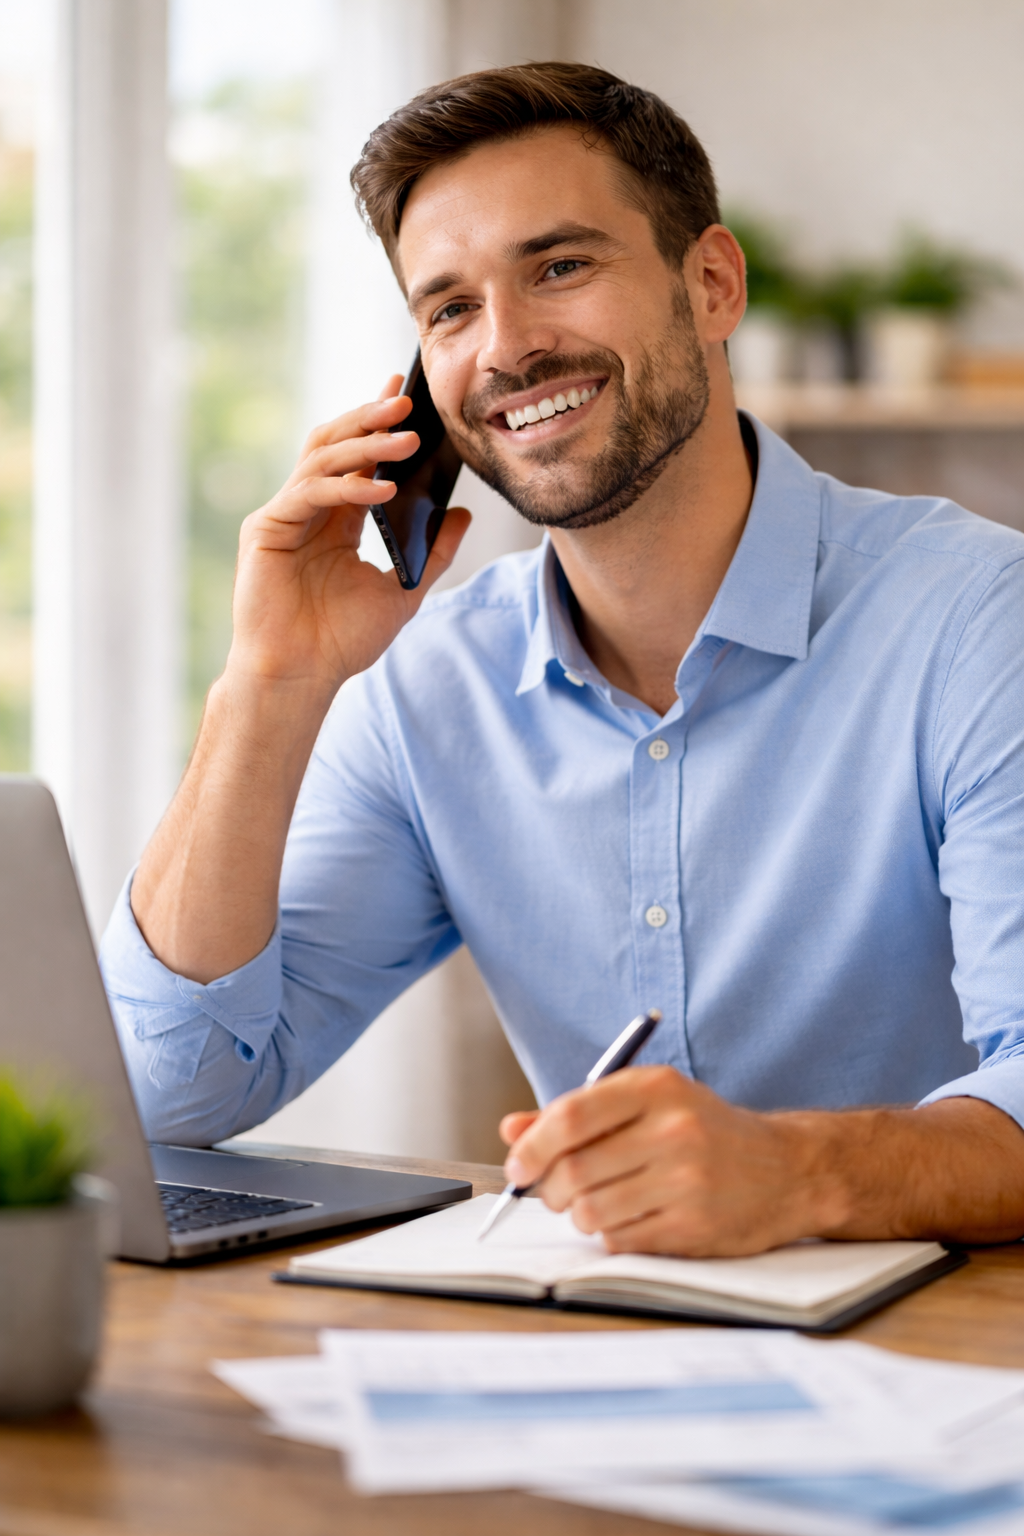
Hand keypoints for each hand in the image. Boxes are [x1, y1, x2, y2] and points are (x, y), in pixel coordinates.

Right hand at [227, 375, 470, 698]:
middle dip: (370, 418)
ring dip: (365, 444)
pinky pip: (310, 492)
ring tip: (407, 438)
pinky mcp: (266, 529)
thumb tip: (463, 514)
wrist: (301, 677)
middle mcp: (307, 509)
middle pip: (335, 444)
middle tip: (408, 400)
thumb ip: (434, 553)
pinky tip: (383, 487)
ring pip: (322, 459)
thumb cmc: (342, 642)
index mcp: (335, 519)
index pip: (357, 457)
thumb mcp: (404, 591)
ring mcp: (284, 515)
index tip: (408, 396)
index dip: (377, 423)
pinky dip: (348, 486)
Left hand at [499, 1066, 831, 1256]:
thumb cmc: (705, 1132)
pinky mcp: (695, 1227)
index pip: (571, 1116)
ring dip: (580, 1215)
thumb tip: (512, 1131)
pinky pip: (620, 1240)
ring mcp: (687, 1181)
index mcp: (656, 1088)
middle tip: (555, 1191)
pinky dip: (611, 1234)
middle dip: (550, 1188)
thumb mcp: (648, 1104)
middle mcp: (674, 1130)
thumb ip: (578, 1114)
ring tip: (599, 1203)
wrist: (788, 1170)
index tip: (518, 1166)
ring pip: (590, 1211)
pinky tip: (633, 1218)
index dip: (532, 1146)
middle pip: (574, 1170)